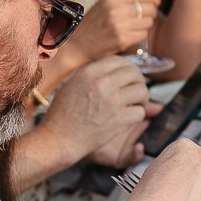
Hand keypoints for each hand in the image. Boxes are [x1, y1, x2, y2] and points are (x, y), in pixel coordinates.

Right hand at [42, 56, 149, 173]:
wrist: (59, 139)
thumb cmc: (62, 114)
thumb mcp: (72, 84)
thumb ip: (94, 75)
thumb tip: (115, 70)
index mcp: (90, 72)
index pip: (119, 61)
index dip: (127, 68)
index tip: (128, 77)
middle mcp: (102, 83)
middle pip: (134, 73)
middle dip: (138, 82)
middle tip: (136, 91)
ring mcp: (112, 101)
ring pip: (142, 91)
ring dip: (141, 99)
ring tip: (134, 105)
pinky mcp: (119, 119)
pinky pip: (140, 111)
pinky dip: (137, 116)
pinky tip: (128, 118)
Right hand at [57, 0, 157, 71]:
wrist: (77, 45)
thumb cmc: (93, 24)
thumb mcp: (106, 4)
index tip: (154, 2)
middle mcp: (117, 8)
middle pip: (150, 8)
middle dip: (150, 13)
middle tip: (142, 17)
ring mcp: (120, 24)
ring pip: (149, 22)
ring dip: (144, 25)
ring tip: (133, 27)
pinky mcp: (123, 39)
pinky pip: (143, 34)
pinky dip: (139, 36)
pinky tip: (128, 35)